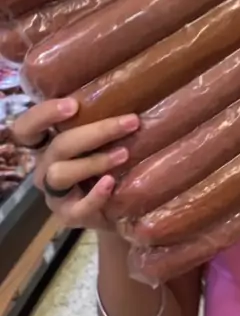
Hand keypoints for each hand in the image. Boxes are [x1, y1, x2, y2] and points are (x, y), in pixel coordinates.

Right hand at [13, 99, 139, 230]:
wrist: (116, 210)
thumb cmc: (107, 166)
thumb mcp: (99, 144)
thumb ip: (101, 126)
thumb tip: (135, 99)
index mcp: (48, 145)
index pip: (27, 128)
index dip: (44, 114)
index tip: (73, 104)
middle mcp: (46, 167)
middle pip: (58, 146)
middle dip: (95, 132)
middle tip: (130, 122)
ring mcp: (54, 194)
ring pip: (60, 173)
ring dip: (93, 161)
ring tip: (124, 154)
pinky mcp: (68, 216)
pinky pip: (76, 208)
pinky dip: (94, 195)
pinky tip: (110, 183)